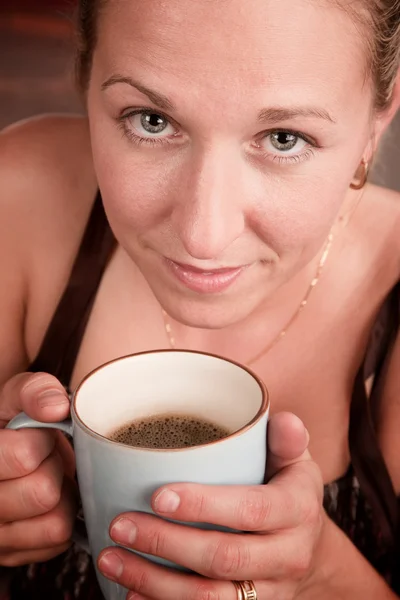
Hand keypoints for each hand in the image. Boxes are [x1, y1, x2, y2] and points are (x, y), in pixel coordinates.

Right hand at [0, 372, 77, 565]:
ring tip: (46, 478)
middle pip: (43, 492)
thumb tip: (56, 408)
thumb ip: (35, 391)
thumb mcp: (17, 395)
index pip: (25, 456)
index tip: (38, 434)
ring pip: (55, 522)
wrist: (5, 450)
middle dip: (53, 468)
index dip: (41, 439)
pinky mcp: (11, 554)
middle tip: (43, 458)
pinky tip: (45, 501)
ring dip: (62, 496)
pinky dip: (61, 517)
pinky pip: (58, 539)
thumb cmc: (12, 423)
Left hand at [98, 412, 323, 599]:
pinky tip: (131, 593)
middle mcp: (287, 556)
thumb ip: (285, 439)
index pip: (250, 509)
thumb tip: (281, 419)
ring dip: (154, 582)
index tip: (158, 497)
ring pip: (211, 598)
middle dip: (166, 544)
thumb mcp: (295, 460)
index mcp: (296, 510)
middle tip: (120, 525)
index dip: (203, 505)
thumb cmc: (289, 491)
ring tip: (111, 558)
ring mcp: (270, 592)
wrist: (310, 548)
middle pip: (224, 558)